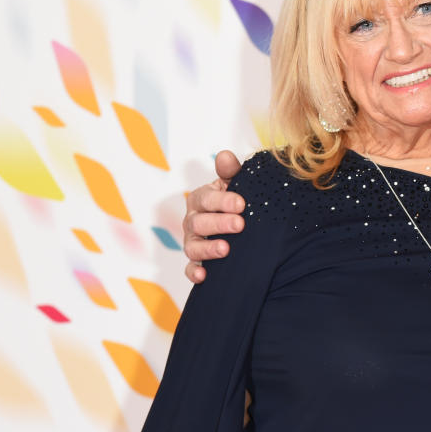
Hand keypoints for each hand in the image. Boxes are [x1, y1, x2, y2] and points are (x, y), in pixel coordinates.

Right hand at [183, 150, 245, 282]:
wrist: (240, 223)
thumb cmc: (236, 200)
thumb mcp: (236, 183)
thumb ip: (230, 170)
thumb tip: (225, 155)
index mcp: (201, 199)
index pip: (205, 198)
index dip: (221, 201)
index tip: (241, 204)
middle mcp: (193, 220)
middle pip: (198, 223)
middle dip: (219, 223)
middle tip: (240, 224)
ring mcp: (193, 242)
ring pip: (192, 246)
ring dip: (207, 249)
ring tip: (226, 249)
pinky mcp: (196, 262)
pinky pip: (189, 269)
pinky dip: (194, 272)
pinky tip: (204, 276)